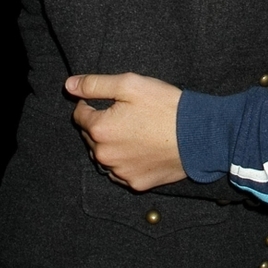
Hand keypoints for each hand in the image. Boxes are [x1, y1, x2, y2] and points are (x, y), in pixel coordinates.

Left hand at [66, 73, 184, 189]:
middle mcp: (105, 155)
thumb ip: (96, 84)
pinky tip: (143, 148)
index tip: (110, 100)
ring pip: (105, 155)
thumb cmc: (165, 106)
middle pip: (90, 137)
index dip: (91, 104)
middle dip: (101, 124)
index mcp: (100, 129)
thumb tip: (69, 85)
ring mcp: (120, 173)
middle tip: (126, 113)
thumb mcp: (130, 84)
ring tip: (136, 131)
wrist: (198, 134)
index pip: (80, 115)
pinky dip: (127, 160)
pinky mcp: (136, 183)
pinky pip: (121, 172)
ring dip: (113, 144)